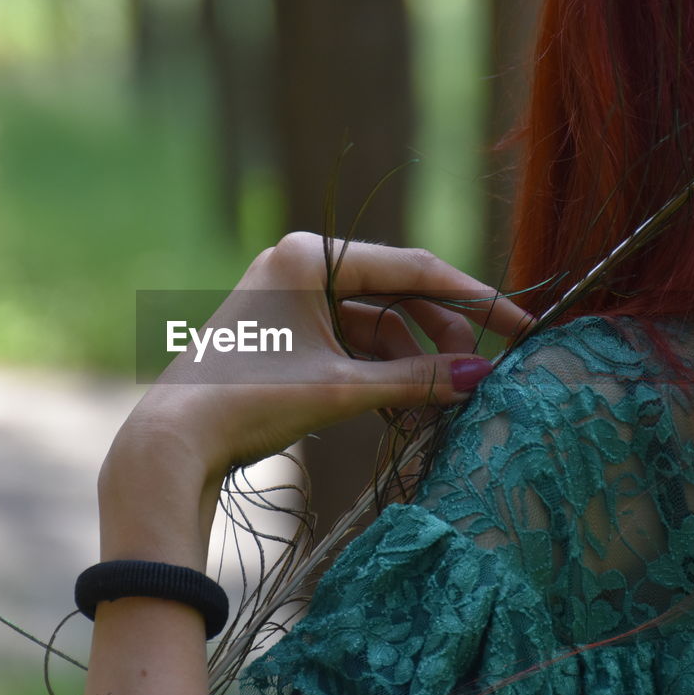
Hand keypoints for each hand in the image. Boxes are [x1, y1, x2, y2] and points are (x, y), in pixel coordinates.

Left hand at [110, 232, 533, 499]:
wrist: (173, 439)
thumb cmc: (251, 402)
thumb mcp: (341, 389)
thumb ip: (415, 378)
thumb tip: (482, 377)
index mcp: (309, 255)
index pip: (413, 267)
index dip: (474, 299)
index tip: (520, 325)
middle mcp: (298, 263)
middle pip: (395, 290)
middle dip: (440, 332)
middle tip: (476, 374)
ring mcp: (288, 295)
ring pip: (372, 318)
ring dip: (409, 357)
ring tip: (437, 399)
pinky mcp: (282, 328)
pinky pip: (346, 338)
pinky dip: (377, 367)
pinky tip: (402, 400)